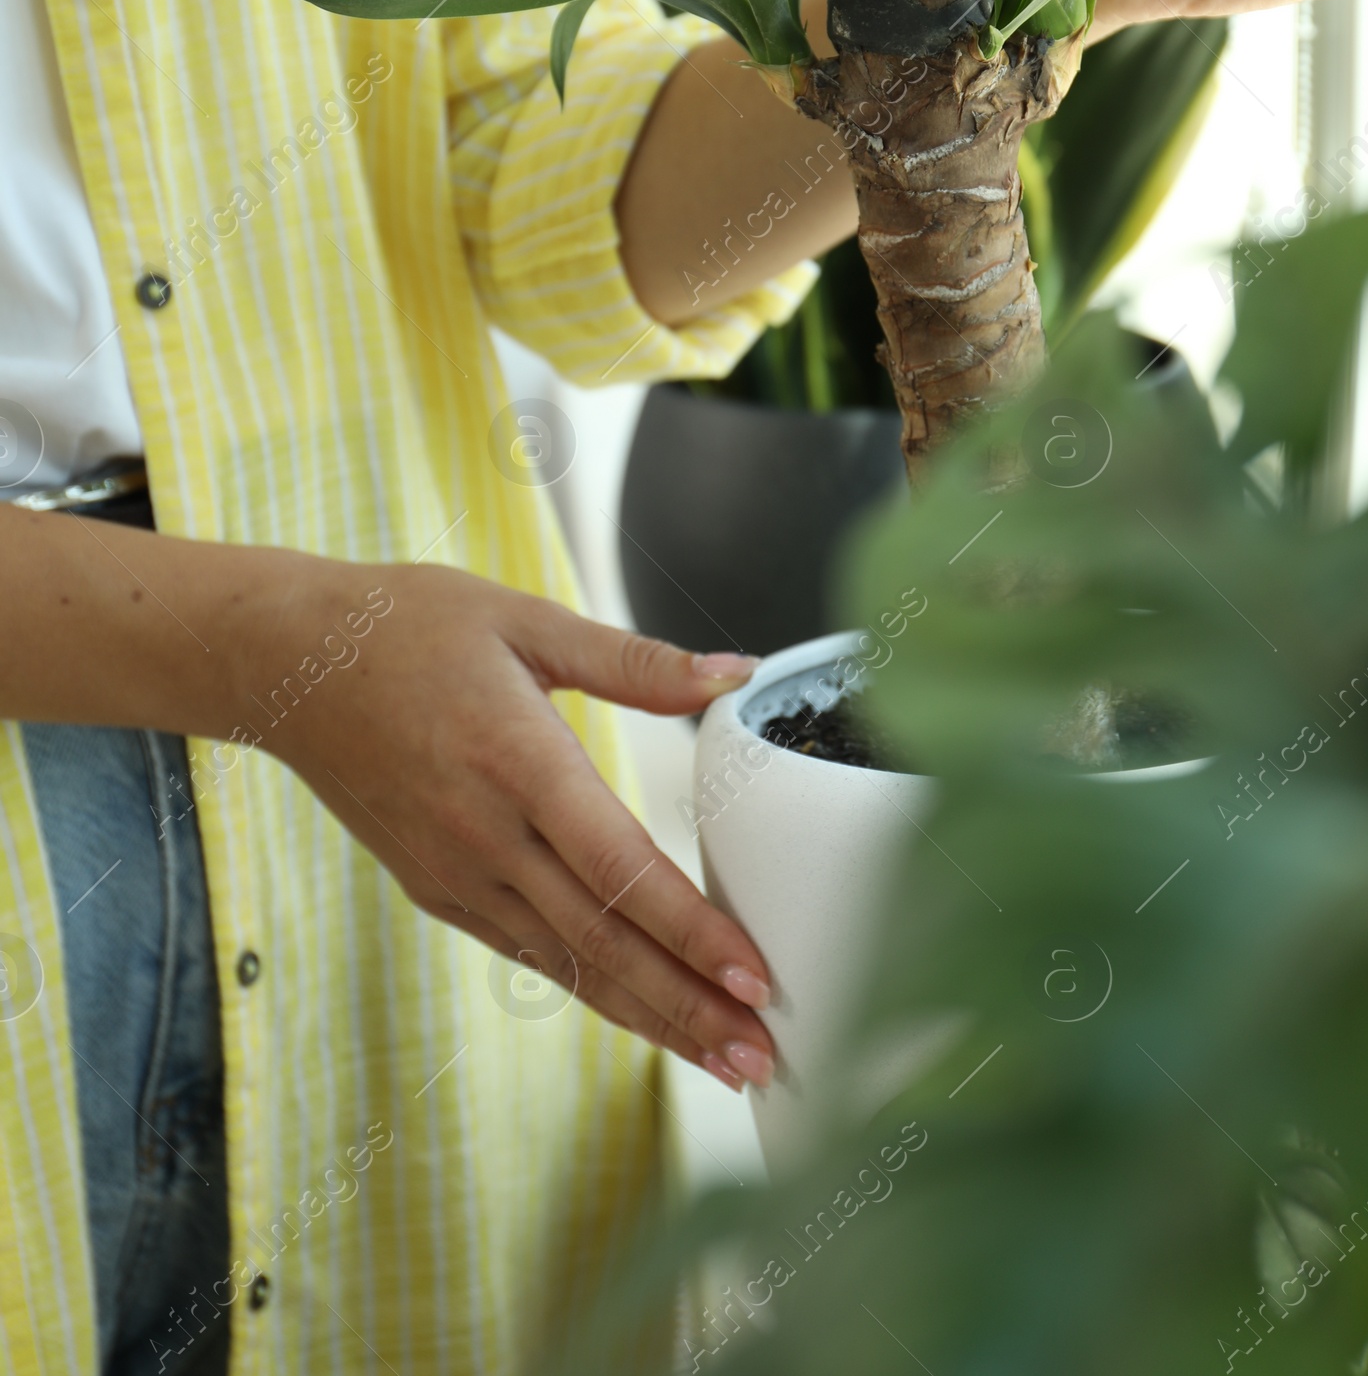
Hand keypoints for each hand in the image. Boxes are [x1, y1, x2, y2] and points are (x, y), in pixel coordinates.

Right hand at [254, 560, 775, 1091]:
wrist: (290, 666)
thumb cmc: (411, 627)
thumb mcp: (527, 620)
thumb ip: (636, 661)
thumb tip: (735, 672)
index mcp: (518, 762)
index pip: (621, 868)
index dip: (691, 931)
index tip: (754, 979)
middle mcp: (487, 837)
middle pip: (604, 942)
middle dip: (689, 1007)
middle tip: (766, 1056)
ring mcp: (458, 875)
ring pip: (569, 965)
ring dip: (652, 1017)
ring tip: (724, 1059)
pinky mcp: (438, 891)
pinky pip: (528, 952)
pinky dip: (592, 991)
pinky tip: (644, 1015)